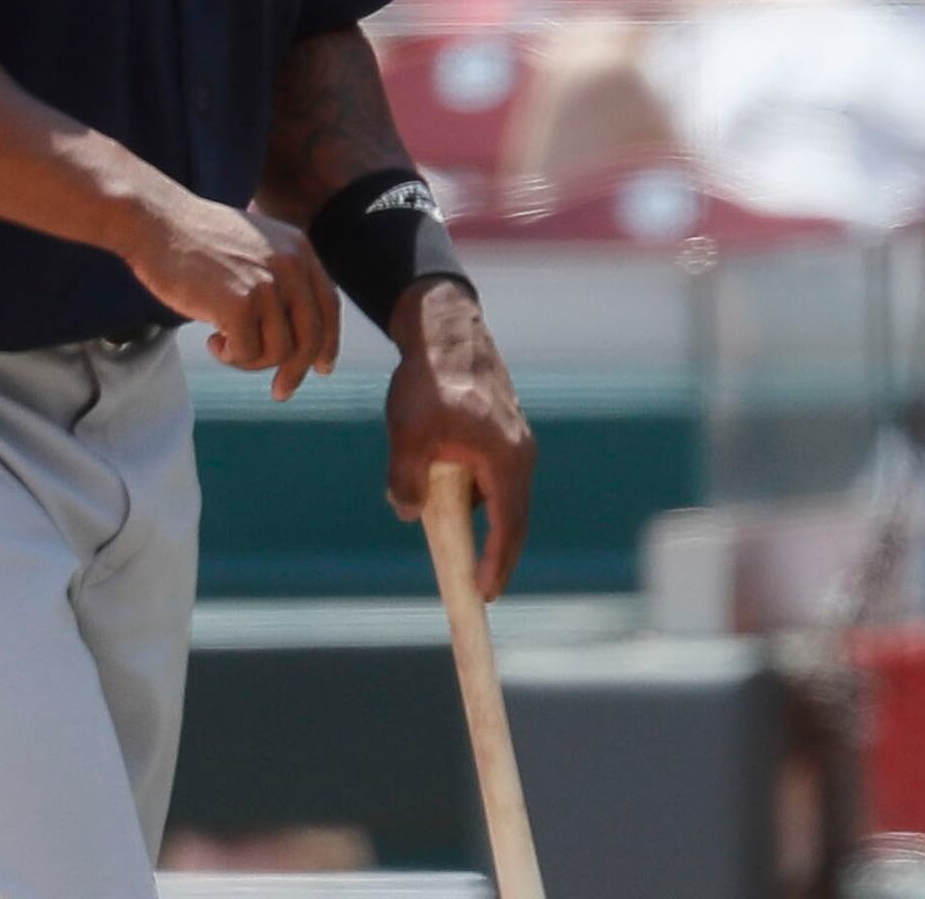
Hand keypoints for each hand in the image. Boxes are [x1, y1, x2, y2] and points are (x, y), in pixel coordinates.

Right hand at [126, 188, 340, 397]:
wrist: (156, 223)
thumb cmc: (195, 239)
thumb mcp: (254, 246)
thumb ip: (278, 276)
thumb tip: (293, 330)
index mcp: (300, 249)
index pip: (329, 304)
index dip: (329, 341)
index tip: (323, 368)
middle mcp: (292, 265)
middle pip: (312, 335)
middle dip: (297, 370)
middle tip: (280, 392)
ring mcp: (267, 284)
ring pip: (280, 350)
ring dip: (251, 361)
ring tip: (225, 345)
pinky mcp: (240, 303)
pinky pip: (248, 352)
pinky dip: (231, 357)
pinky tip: (212, 340)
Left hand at [384, 281, 534, 598]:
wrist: (446, 331)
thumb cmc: (429, 380)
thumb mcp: (407, 434)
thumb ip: (405, 478)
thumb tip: (406, 511)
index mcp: (506, 458)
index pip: (509, 524)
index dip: (498, 563)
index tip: (484, 594)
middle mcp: (519, 453)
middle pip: (513, 515)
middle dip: (497, 552)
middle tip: (478, 586)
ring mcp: (514, 441)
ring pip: (501, 494)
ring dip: (481, 521)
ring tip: (457, 547)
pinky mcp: (501, 431)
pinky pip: (493, 476)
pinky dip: (476, 496)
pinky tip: (446, 498)